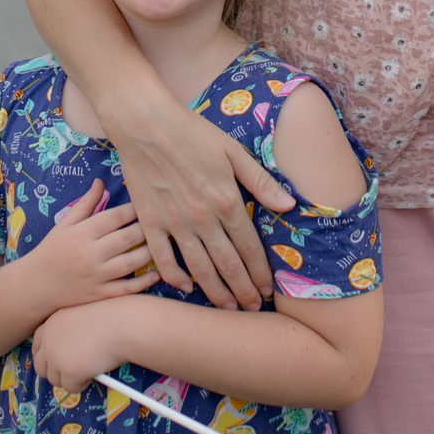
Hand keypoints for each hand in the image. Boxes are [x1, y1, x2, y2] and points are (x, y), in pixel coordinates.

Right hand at [18, 180, 159, 310]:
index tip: (150, 203)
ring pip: (131, 263)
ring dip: (150, 253)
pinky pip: (127, 289)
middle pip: (127, 238)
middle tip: (164, 221)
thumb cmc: (51, 250)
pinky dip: (144, 282)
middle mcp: (90, 253)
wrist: (35, 286)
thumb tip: (101, 181)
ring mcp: (96, 276)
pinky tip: (157, 273)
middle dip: (147, 228)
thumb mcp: (64, 224)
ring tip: (163, 244)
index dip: (135, 209)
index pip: (115, 216)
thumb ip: (85, 203)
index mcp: (82, 233)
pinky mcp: (100, 295)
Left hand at [31, 294, 152, 389]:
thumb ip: (68, 332)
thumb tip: (67, 353)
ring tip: (89, 368)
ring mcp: (56, 357)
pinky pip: (71, 388)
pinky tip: (95, 372)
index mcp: (50, 323)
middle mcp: (48, 340)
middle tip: (72, 370)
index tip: (59, 360)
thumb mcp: (81, 317)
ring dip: (70, 378)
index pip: (37, 345)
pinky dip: (82, 384)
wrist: (123, 324)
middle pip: (40, 366)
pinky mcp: (68, 373)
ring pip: (55, 380)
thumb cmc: (111, 317)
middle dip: (55, 371)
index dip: (47, 355)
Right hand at [97, 90, 290, 309]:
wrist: (145, 123)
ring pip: (199, 269)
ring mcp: (174, 223)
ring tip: (228, 309)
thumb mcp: (233, 151)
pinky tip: (187, 288)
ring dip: (216, 292)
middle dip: (243, 291)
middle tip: (253, 309)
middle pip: (227, 265)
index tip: (268, 291)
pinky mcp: (150, 222)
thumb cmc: (192, 132)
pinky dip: (175, 278)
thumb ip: (260, 181)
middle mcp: (202, 218)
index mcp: (226, 200)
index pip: (249, 247)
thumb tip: (288, 205)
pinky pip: (163, 259)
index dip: (260, 272)